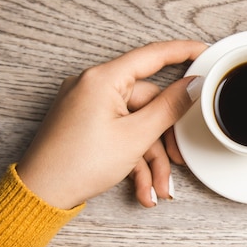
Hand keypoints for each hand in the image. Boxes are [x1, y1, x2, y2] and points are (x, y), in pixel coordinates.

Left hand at [17, 41, 207, 208]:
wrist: (40, 195)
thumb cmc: (77, 164)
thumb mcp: (136, 136)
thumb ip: (170, 107)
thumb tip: (193, 86)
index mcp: (103, 79)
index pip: (152, 56)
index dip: (183, 51)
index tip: (205, 52)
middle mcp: (94, 87)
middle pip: (149, 103)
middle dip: (164, 140)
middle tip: (178, 160)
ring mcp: (89, 106)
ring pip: (137, 126)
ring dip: (151, 159)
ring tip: (159, 187)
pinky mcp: (87, 124)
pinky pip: (121, 135)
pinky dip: (134, 161)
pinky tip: (143, 189)